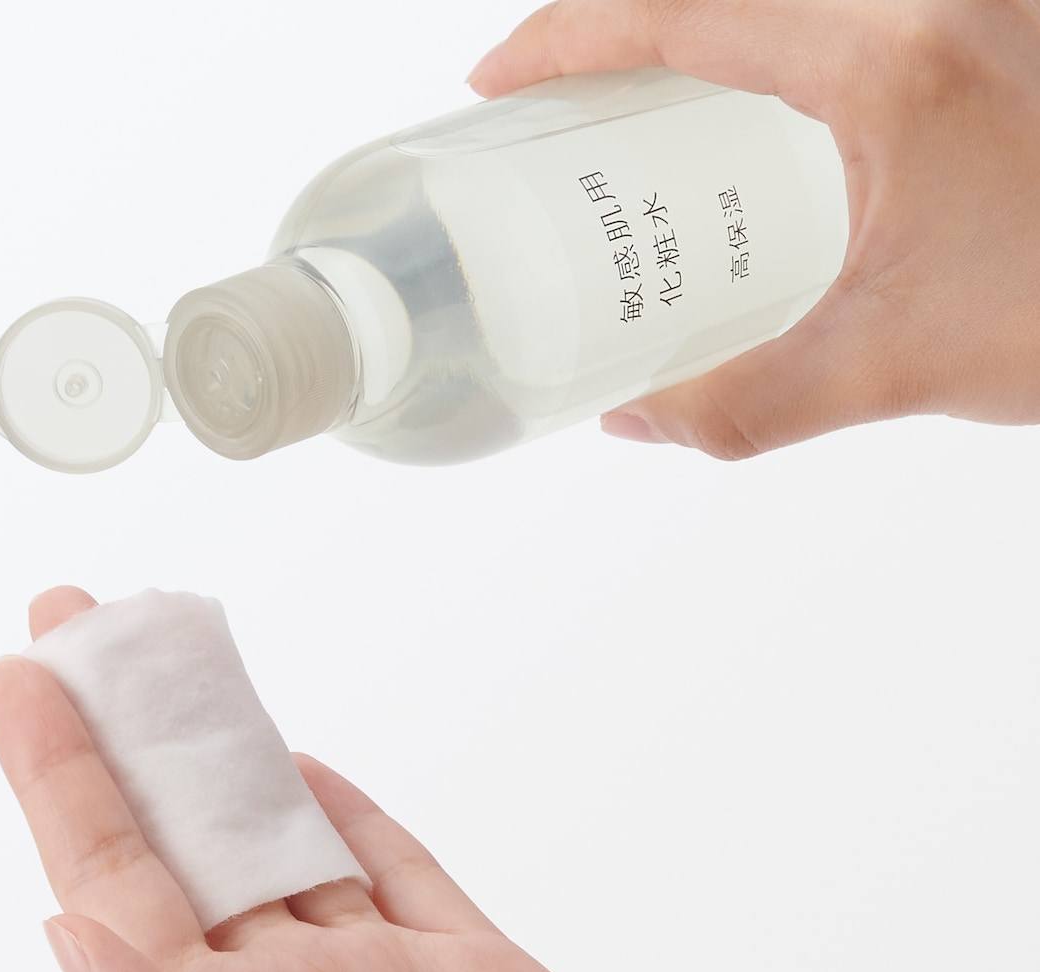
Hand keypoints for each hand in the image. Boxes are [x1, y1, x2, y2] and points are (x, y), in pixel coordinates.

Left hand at [0, 587, 698, 971]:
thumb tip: (65, 935)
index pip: (113, 875)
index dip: (62, 774)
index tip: (27, 678)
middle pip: (188, 828)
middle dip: (129, 726)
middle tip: (81, 619)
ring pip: (285, 830)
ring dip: (229, 746)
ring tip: (177, 660)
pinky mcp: (470, 971)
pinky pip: (398, 868)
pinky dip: (350, 813)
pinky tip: (303, 765)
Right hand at [469, 0, 1039, 457]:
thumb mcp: (894, 364)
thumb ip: (745, 403)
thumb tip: (638, 419)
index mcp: (890, 56)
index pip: (687, 11)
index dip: (570, 39)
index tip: (500, 86)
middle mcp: (929, 4)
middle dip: (617, 36)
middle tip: (557, 114)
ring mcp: (961, 15)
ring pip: (782, 5)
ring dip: (690, 45)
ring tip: (633, 123)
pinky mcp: (981, 46)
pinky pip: (838, 28)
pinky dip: (760, 61)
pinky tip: (745, 136)